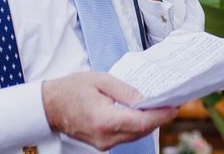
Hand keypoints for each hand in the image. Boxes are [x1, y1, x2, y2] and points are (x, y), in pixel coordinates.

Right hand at [42, 72, 176, 149]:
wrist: (50, 106)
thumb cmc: (72, 89)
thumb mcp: (101, 80)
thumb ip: (125, 90)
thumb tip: (145, 99)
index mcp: (105, 120)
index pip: (141, 122)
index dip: (161, 115)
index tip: (174, 107)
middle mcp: (106, 137)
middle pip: (141, 131)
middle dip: (159, 118)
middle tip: (172, 103)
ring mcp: (103, 143)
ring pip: (135, 135)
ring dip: (150, 123)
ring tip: (161, 107)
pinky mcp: (102, 143)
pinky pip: (126, 136)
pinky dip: (138, 126)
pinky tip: (143, 114)